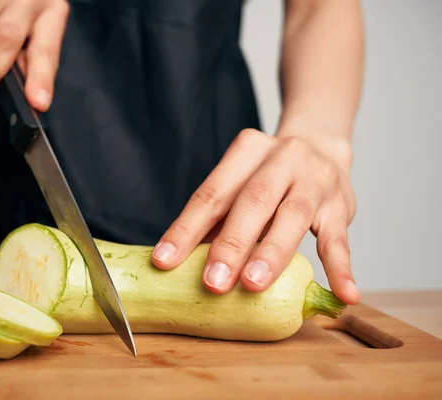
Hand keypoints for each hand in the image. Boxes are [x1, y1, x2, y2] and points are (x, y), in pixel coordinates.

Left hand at [151, 128, 360, 304]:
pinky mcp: (340, 204)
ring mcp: (315, 179)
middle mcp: (282, 157)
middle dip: (231, 244)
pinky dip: (341, 268)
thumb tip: (179, 263)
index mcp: (247, 150)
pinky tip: (345, 294)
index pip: (211, 193)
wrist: (321, 147)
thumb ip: (217, 218)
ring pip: (293, 216)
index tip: (164, 261)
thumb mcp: (241, 184)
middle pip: (253, 200)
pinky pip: (340, 239)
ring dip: (272, 253)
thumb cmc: (267, 177)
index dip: (186, 228)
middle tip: (213, 282)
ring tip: (254, 285)